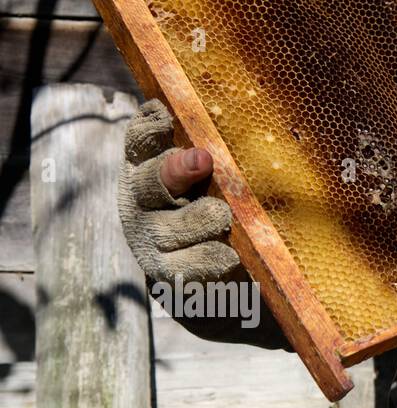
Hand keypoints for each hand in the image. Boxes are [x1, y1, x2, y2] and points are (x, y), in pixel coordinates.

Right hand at [117, 99, 239, 282]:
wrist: (215, 274)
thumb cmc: (214, 209)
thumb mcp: (210, 179)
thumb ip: (206, 156)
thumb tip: (217, 134)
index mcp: (147, 168)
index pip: (139, 143)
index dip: (148, 129)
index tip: (164, 115)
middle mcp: (140, 201)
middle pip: (149, 182)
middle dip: (174, 169)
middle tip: (203, 160)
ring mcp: (148, 238)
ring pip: (167, 227)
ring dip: (198, 219)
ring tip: (222, 216)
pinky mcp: (164, 273)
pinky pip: (185, 267)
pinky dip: (208, 259)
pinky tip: (229, 256)